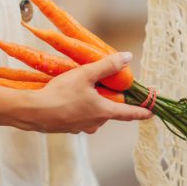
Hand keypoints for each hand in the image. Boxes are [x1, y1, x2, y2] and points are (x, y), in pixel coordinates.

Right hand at [22, 52, 152, 133]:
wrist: (33, 112)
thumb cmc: (60, 93)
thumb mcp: (85, 74)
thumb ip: (107, 66)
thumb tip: (128, 57)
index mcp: (104, 112)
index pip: (129, 113)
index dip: (143, 112)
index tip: (153, 112)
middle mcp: (96, 123)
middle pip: (109, 109)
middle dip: (108, 98)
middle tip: (101, 83)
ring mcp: (81, 128)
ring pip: (93, 113)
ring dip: (92, 102)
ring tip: (79, 89)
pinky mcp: (68, 128)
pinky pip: (80, 116)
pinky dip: (78, 107)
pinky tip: (67, 98)